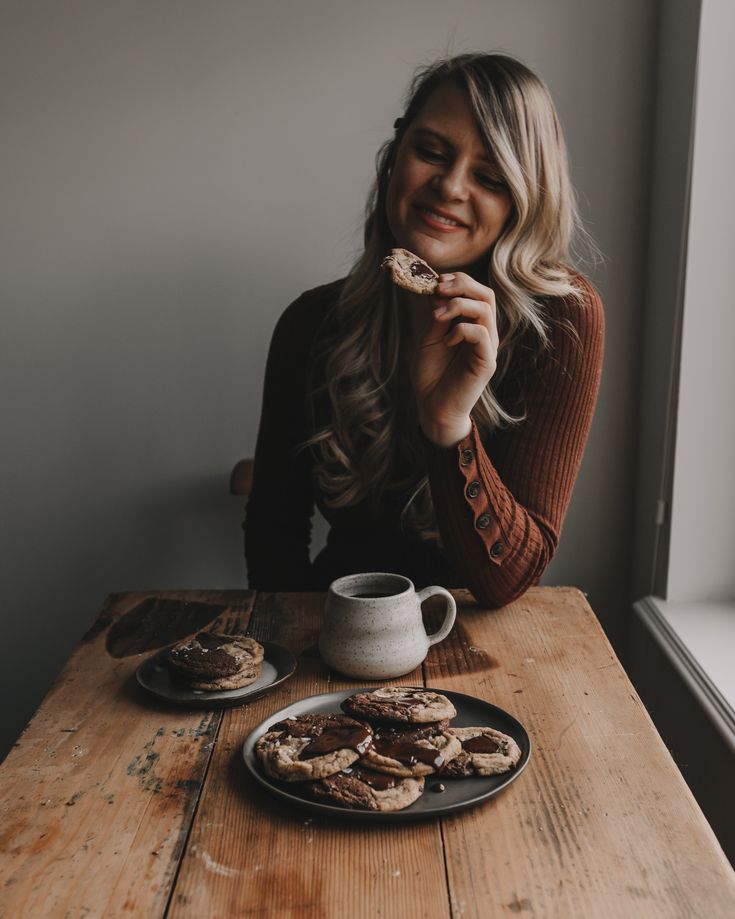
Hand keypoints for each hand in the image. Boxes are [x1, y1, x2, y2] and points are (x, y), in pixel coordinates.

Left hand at [413, 272, 499, 446]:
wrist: (433, 408)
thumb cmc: (432, 374)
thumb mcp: (429, 337)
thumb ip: (437, 315)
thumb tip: (436, 288)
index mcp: (473, 324)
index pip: (476, 291)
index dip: (458, 280)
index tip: (435, 282)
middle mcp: (485, 333)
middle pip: (487, 295)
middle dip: (462, 285)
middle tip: (438, 289)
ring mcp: (488, 347)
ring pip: (485, 310)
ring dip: (458, 306)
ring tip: (436, 317)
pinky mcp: (487, 363)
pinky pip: (481, 334)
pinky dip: (461, 330)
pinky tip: (446, 341)